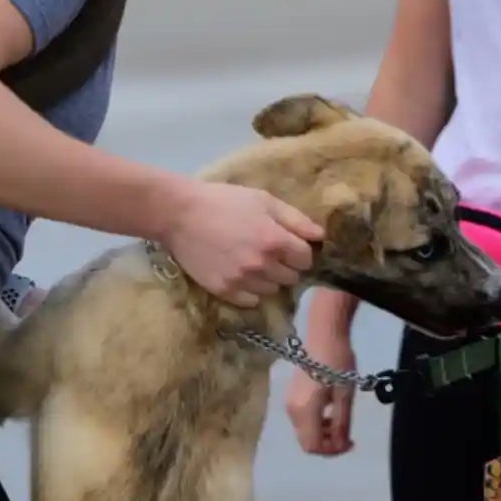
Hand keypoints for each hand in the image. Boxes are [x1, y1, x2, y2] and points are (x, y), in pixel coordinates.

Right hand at [158, 181, 323, 308]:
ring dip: (269, 278)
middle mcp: (261, 265)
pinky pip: (251, 300)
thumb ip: (295, 220)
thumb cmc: (224, 201)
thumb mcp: (263, 200)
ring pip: (272, 290)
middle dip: (286, 265)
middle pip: (291, 277)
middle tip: (269, 251)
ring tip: (253, 262)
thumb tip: (320, 236)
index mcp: (274, 241)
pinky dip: (251, 290)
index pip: (305, 259)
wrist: (180, 215)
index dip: (300, 251)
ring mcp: (241, 281)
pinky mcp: (223, 291)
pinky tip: (240, 273)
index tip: (289, 244)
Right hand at [285, 325, 356, 455]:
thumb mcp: (345, 395)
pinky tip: (331, 412)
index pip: (313, 445)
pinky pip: (303, 420)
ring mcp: (289, 403)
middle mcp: (292, 411)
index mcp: (305, 411)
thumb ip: (342, 423)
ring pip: (305, 432)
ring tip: (342, 422)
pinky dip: (318, 423)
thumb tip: (341, 445)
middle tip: (348, 436)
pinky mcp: (292, 396)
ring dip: (323, 433)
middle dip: (328, 444)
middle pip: (307, 442)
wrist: (323, 335)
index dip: (332, 450)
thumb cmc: (337, 362)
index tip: (351, 443)